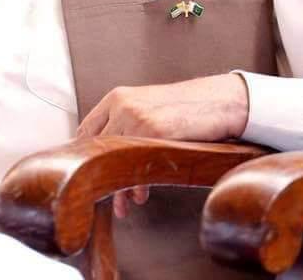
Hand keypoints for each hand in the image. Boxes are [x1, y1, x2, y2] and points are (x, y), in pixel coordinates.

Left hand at [77, 74, 248, 218]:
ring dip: (119, 187)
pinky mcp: (153, 132)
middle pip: (96, 148)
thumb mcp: (146, 106)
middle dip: (101, 175)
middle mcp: (121, 105)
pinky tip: (140, 196)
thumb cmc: (184, 108)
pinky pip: (136, 166)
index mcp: (117, 97)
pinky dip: (136, 185)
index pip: (86, 129)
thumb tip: (106, 155)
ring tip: (124, 204)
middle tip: (105, 197)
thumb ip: (124, 122)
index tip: (89, 173)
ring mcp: (135, 118)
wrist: (217, 100)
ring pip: (114, 160)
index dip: (86, 155)